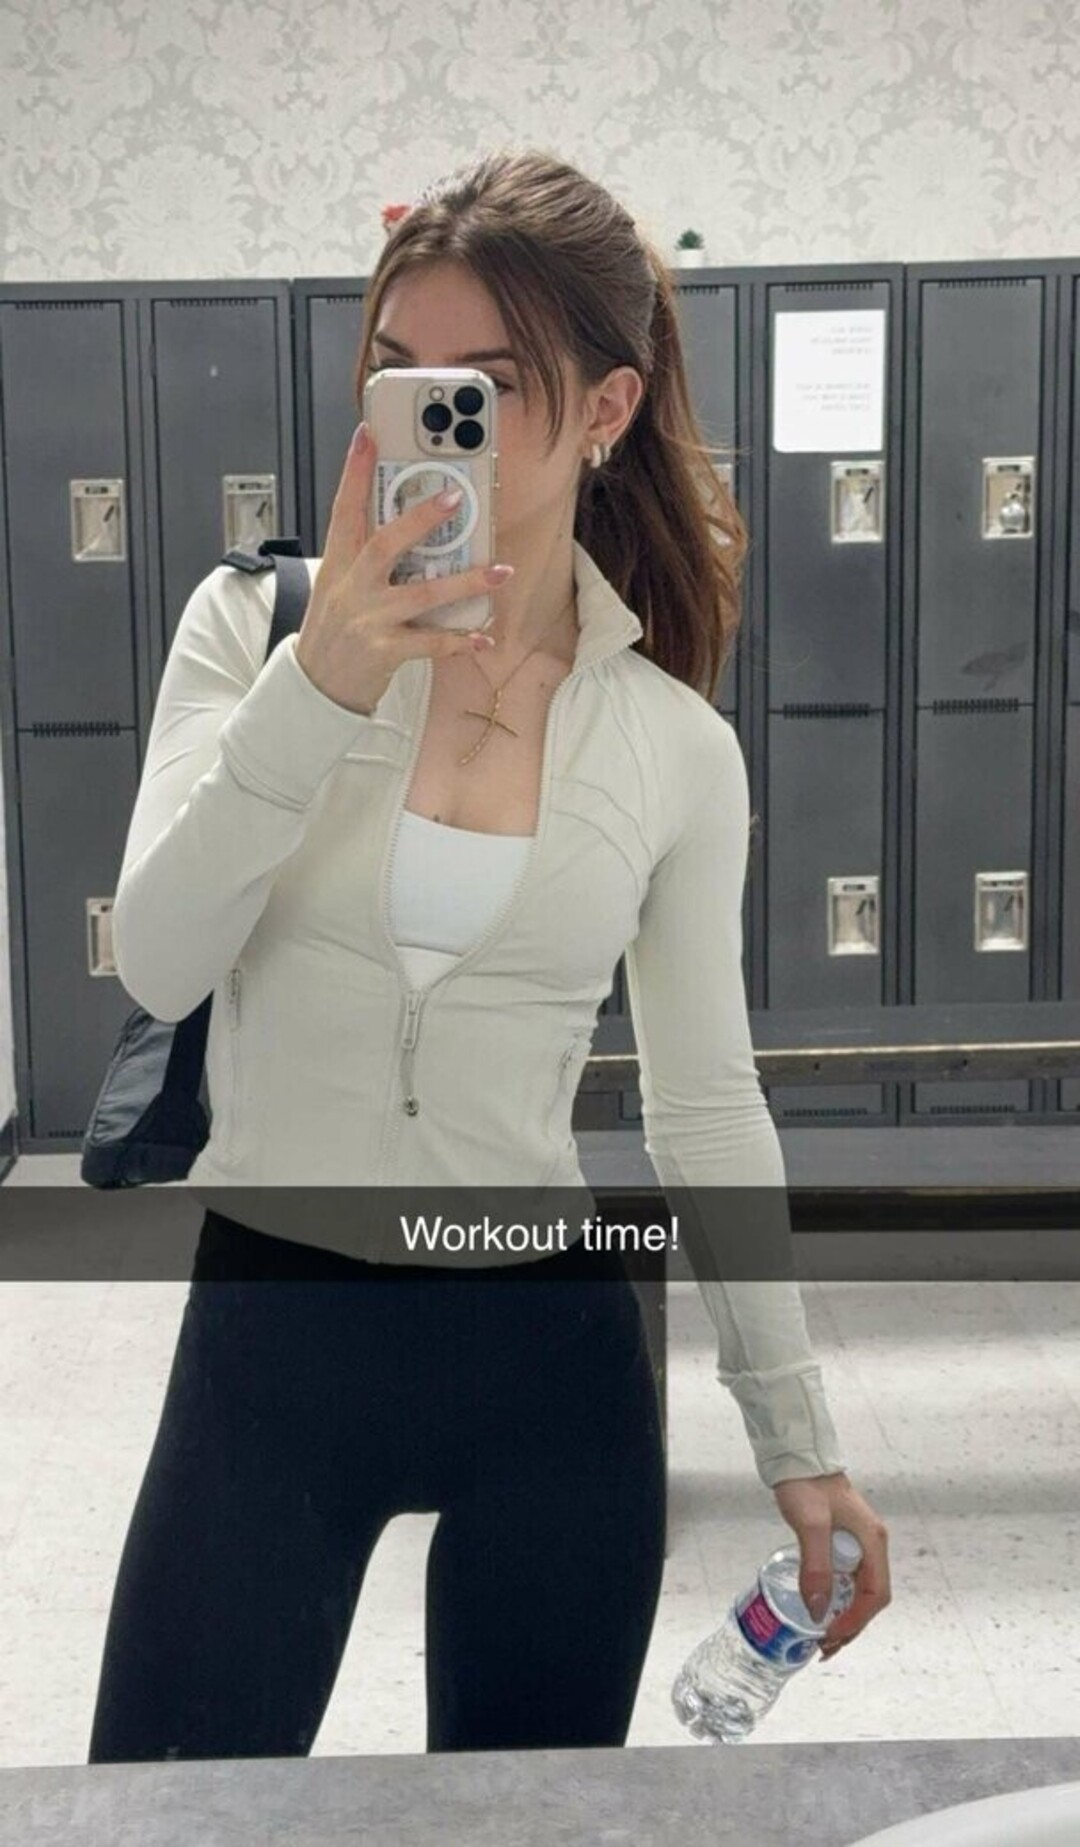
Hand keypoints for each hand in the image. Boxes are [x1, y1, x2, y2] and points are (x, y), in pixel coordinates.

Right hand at [293, 423, 512, 714]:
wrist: (315, 687)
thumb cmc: (333, 631)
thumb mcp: (337, 586)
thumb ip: (366, 558)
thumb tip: (411, 528)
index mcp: (338, 564)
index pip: (344, 509)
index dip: (354, 471)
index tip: (368, 434)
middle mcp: (351, 588)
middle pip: (386, 543)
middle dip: (420, 519)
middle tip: (456, 496)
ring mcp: (367, 620)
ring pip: (422, 595)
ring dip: (466, 582)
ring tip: (501, 571)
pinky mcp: (383, 652)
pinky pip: (430, 644)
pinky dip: (459, 642)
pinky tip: (483, 637)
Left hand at [770, 1470, 890, 1659]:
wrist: (798, 1458)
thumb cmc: (807, 1486)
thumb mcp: (810, 1526)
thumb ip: (816, 1567)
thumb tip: (818, 1610)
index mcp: (873, 1542)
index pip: (876, 1595)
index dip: (856, 1620)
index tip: (831, 1634)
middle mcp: (871, 1546)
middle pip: (870, 1598)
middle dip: (850, 1625)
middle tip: (825, 1646)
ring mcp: (858, 1545)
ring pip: (858, 1591)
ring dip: (843, 1616)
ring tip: (822, 1637)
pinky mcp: (842, 1543)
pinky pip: (845, 1580)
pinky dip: (835, 1600)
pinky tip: (819, 1609)